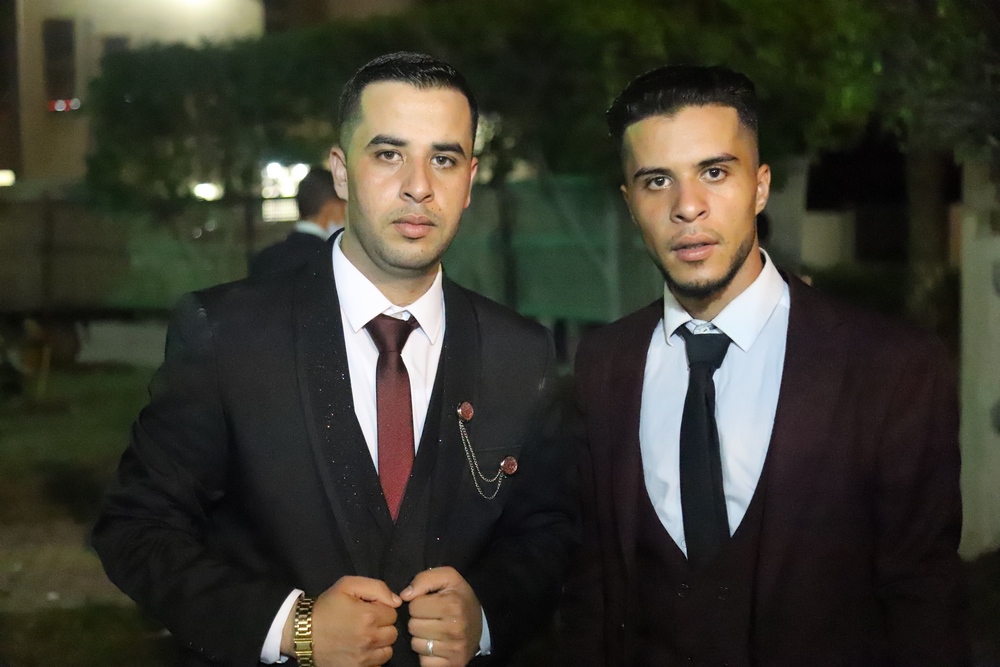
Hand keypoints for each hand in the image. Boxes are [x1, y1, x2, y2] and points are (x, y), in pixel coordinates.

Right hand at [282, 576, 400, 666]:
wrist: (301, 632)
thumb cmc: (326, 607)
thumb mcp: (347, 586)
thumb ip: (377, 588)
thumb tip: (397, 602)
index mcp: (369, 616)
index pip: (393, 613)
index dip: (381, 609)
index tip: (368, 609)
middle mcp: (369, 639)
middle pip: (393, 633)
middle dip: (382, 626)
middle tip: (366, 622)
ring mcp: (363, 658)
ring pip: (388, 650)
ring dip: (380, 643)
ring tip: (364, 636)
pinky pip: (377, 665)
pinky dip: (372, 658)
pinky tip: (361, 650)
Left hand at [400, 567, 482, 666]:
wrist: (481, 624)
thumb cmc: (460, 599)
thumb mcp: (448, 578)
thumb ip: (425, 578)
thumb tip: (404, 595)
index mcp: (452, 604)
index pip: (414, 606)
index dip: (419, 603)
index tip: (430, 604)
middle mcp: (454, 628)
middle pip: (412, 626)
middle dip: (418, 620)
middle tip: (431, 618)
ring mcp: (453, 648)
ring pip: (416, 644)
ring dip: (420, 638)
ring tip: (433, 631)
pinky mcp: (452, 664)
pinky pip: (424, 661)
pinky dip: (426, 655)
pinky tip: (436, 645)